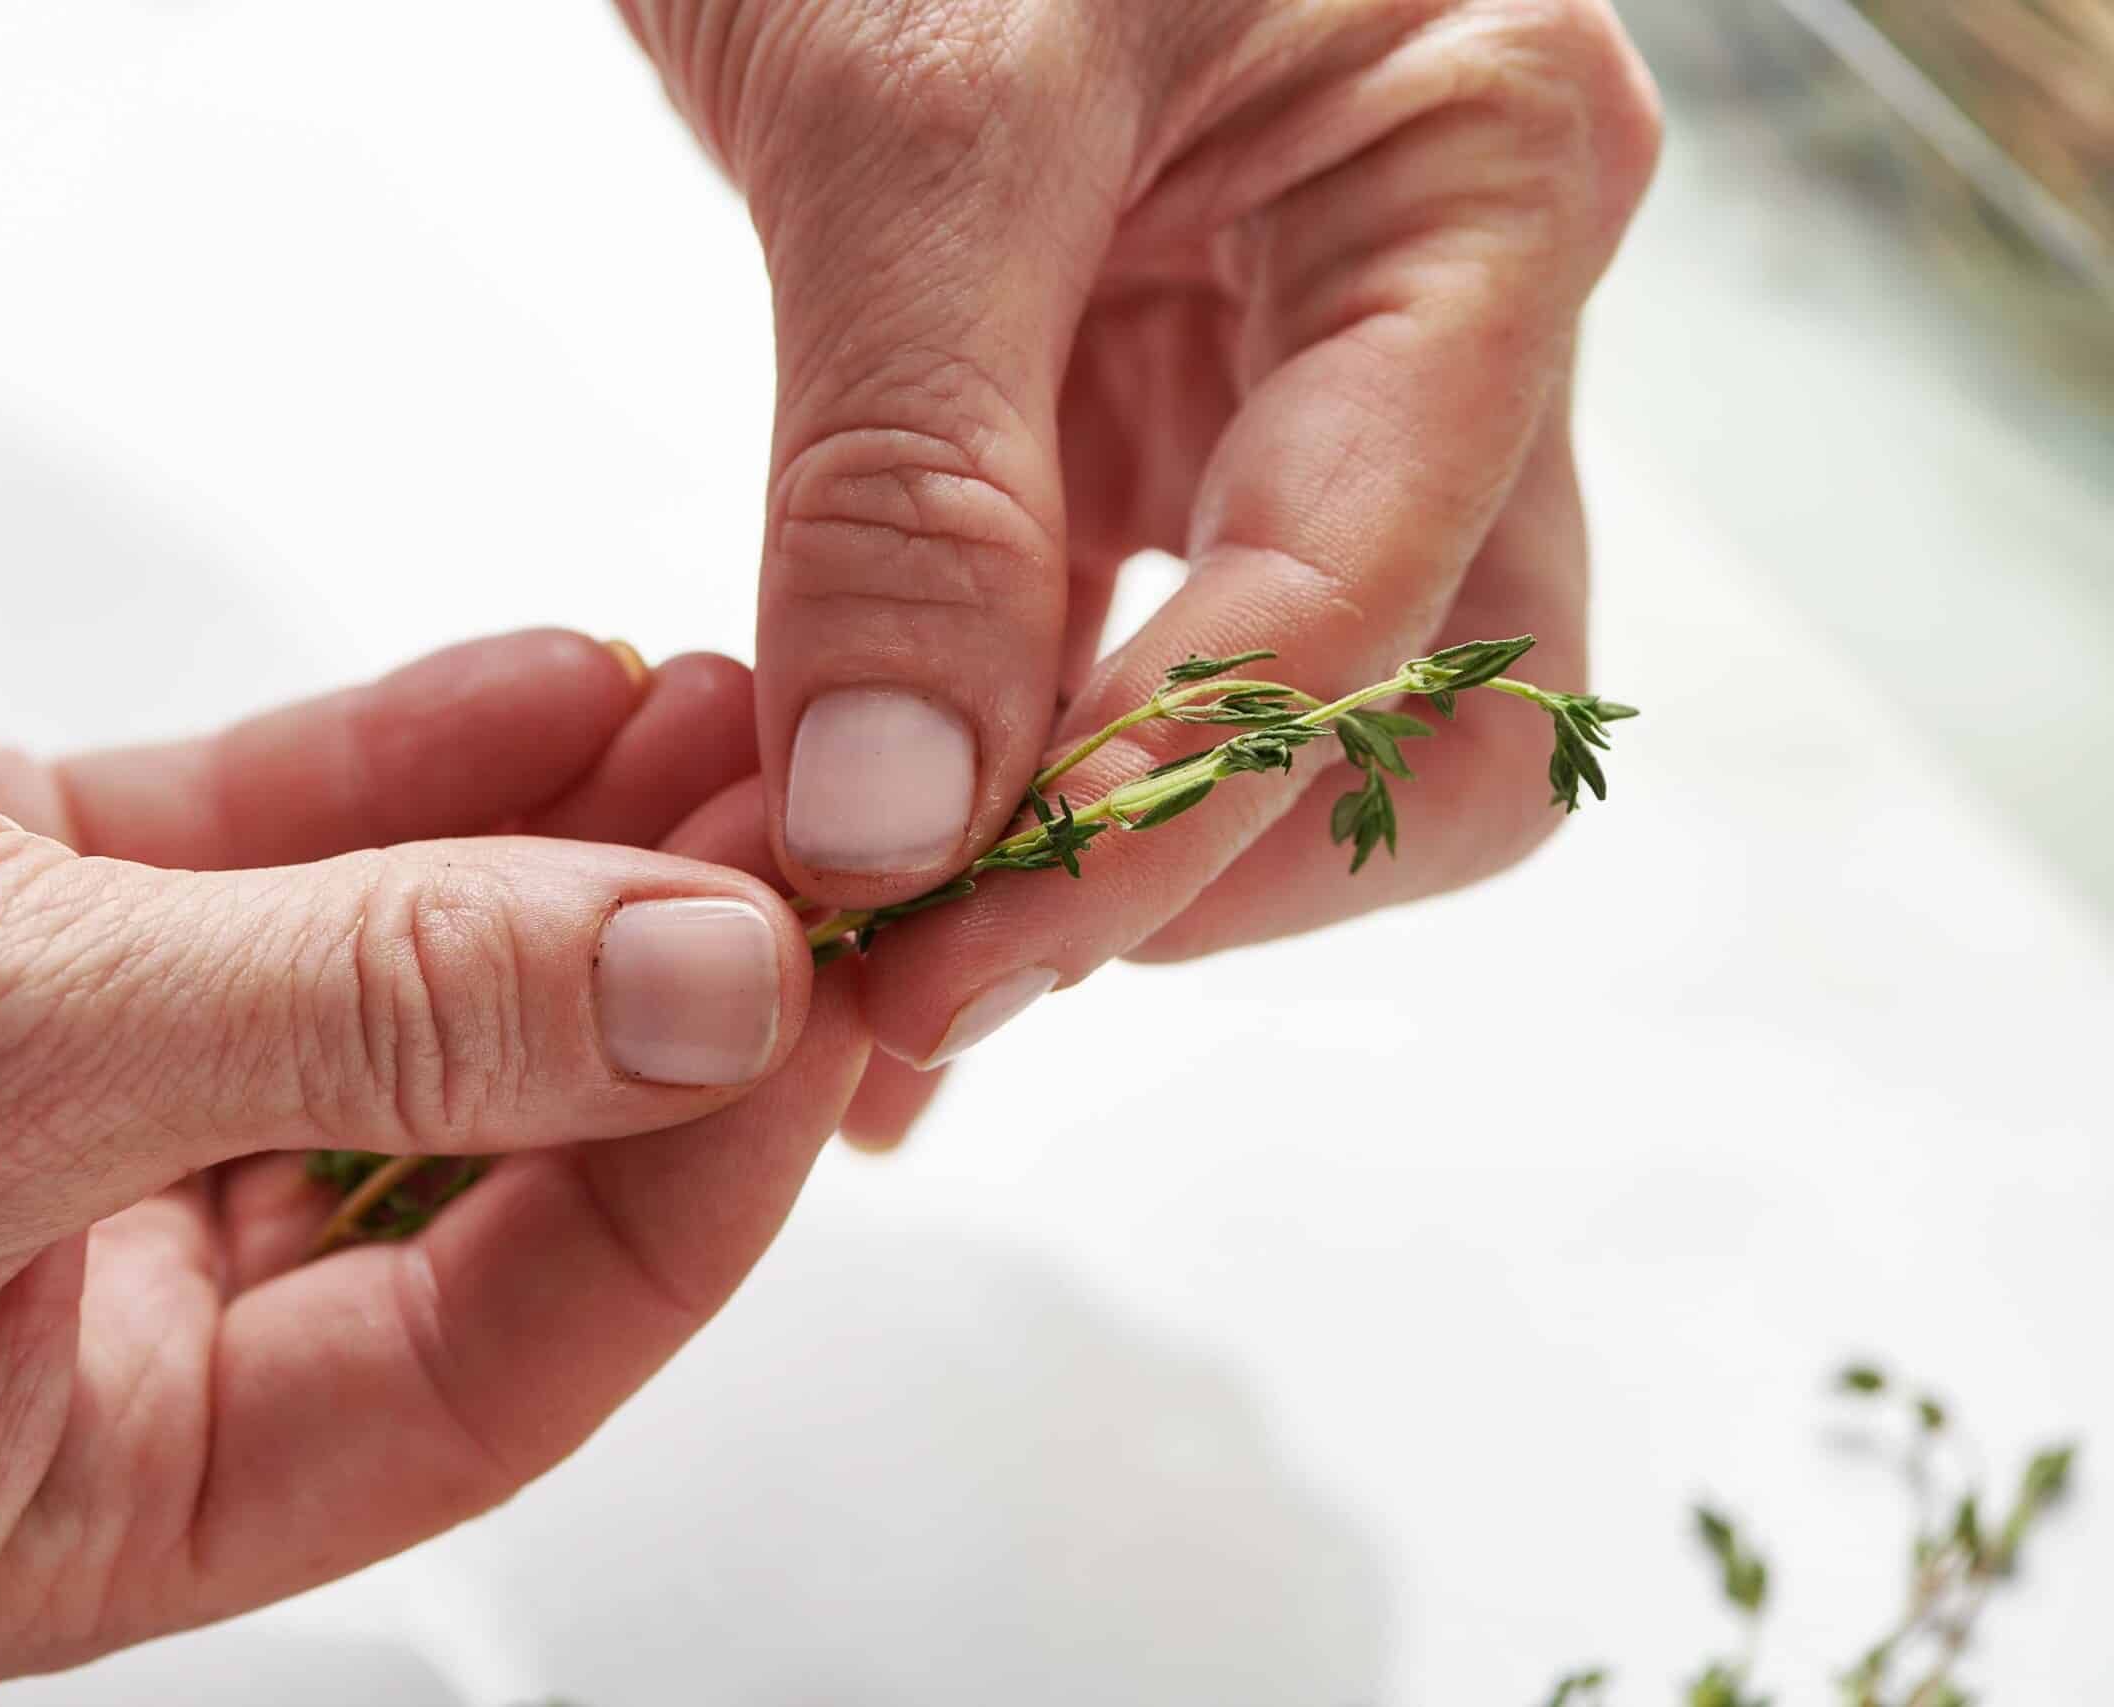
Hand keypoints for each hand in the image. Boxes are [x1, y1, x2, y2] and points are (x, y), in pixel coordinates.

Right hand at [0, 557, 872, 1701]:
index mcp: (44, 1489)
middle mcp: (73, 1321)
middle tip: (801, 833)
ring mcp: (67, 1118)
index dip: (675, 1181)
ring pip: (396, 999)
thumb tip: (720, 992)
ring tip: (719, 718)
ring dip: (563, 858)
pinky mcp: (34, 931)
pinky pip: (288, 863)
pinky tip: (571, 678)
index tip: (813, 999)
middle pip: (466, 1174)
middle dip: (641, 996)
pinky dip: (425, 771)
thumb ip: (381, 1009)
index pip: (475, 1367)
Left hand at [620, 0, 1659, 1078]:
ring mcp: (1317, 368)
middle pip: (1438, 718)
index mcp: (1483, 184)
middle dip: (1196, 880)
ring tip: (887, 964)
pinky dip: (1031, 777)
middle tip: (934, 981)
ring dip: (1122, 868)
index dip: (1152, 821)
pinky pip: (1155, 654)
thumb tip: (898, 824)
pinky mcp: (1169, 407)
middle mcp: (1450, 302)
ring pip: (1319, 726)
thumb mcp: (913, 112)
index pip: (1368, 610)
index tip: (930, 956)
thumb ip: (915, 474)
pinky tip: (879, 855)